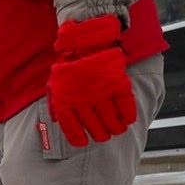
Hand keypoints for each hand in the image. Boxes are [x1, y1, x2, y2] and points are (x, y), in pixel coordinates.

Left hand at [48, 15, 135, 146]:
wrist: (87, 41)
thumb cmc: (70, 64)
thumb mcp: (55, 84)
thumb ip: (56, 103)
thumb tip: (57, 120)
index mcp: (66, 100)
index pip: (71, 127)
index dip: (78, 138)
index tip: (83, 143)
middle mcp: (83, 99)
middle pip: (95, 127)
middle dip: (100, 135)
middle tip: (104, 136)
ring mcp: (101, 92)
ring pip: (111, 120)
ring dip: (115, 129)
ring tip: (116, 130)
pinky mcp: (118, 84)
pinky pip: (126, 105)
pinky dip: (128, 115)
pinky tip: (128, 120)